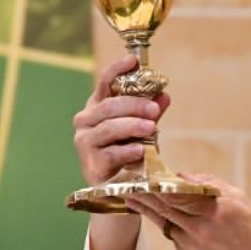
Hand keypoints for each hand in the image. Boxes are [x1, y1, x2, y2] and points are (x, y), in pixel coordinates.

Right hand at [73, 54, 167, 186]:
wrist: (120, 189)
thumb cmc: (129, 154)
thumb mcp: (141, 130)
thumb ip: (150, 113)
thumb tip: (165, 94)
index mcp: (97, 107)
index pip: (104, 83)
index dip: (116, 69)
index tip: (132, 60)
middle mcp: (86, 121)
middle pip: (109, 106)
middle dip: (133, 105)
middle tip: (154, 108)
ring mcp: (85, 142)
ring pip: (109, 129)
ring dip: (131, 126)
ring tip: (151, 127)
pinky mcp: (91, 164)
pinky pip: (110, 154)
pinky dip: (126, 151)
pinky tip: (140, 151)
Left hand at [128, 177, 250, 249]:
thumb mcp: (239, 200)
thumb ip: (209, 185)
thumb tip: (182, 176)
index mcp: (215, 210)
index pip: (176, 191)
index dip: (155, 181)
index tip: (141, 171)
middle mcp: (201, 229)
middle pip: (163, 206)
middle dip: (141, 193)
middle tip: (124, 181)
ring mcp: (193, 247)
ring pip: (165, 223)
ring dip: (148, 210)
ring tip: (131, 197)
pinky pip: (176, 240)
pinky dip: (174, 230)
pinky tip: (173, 223)